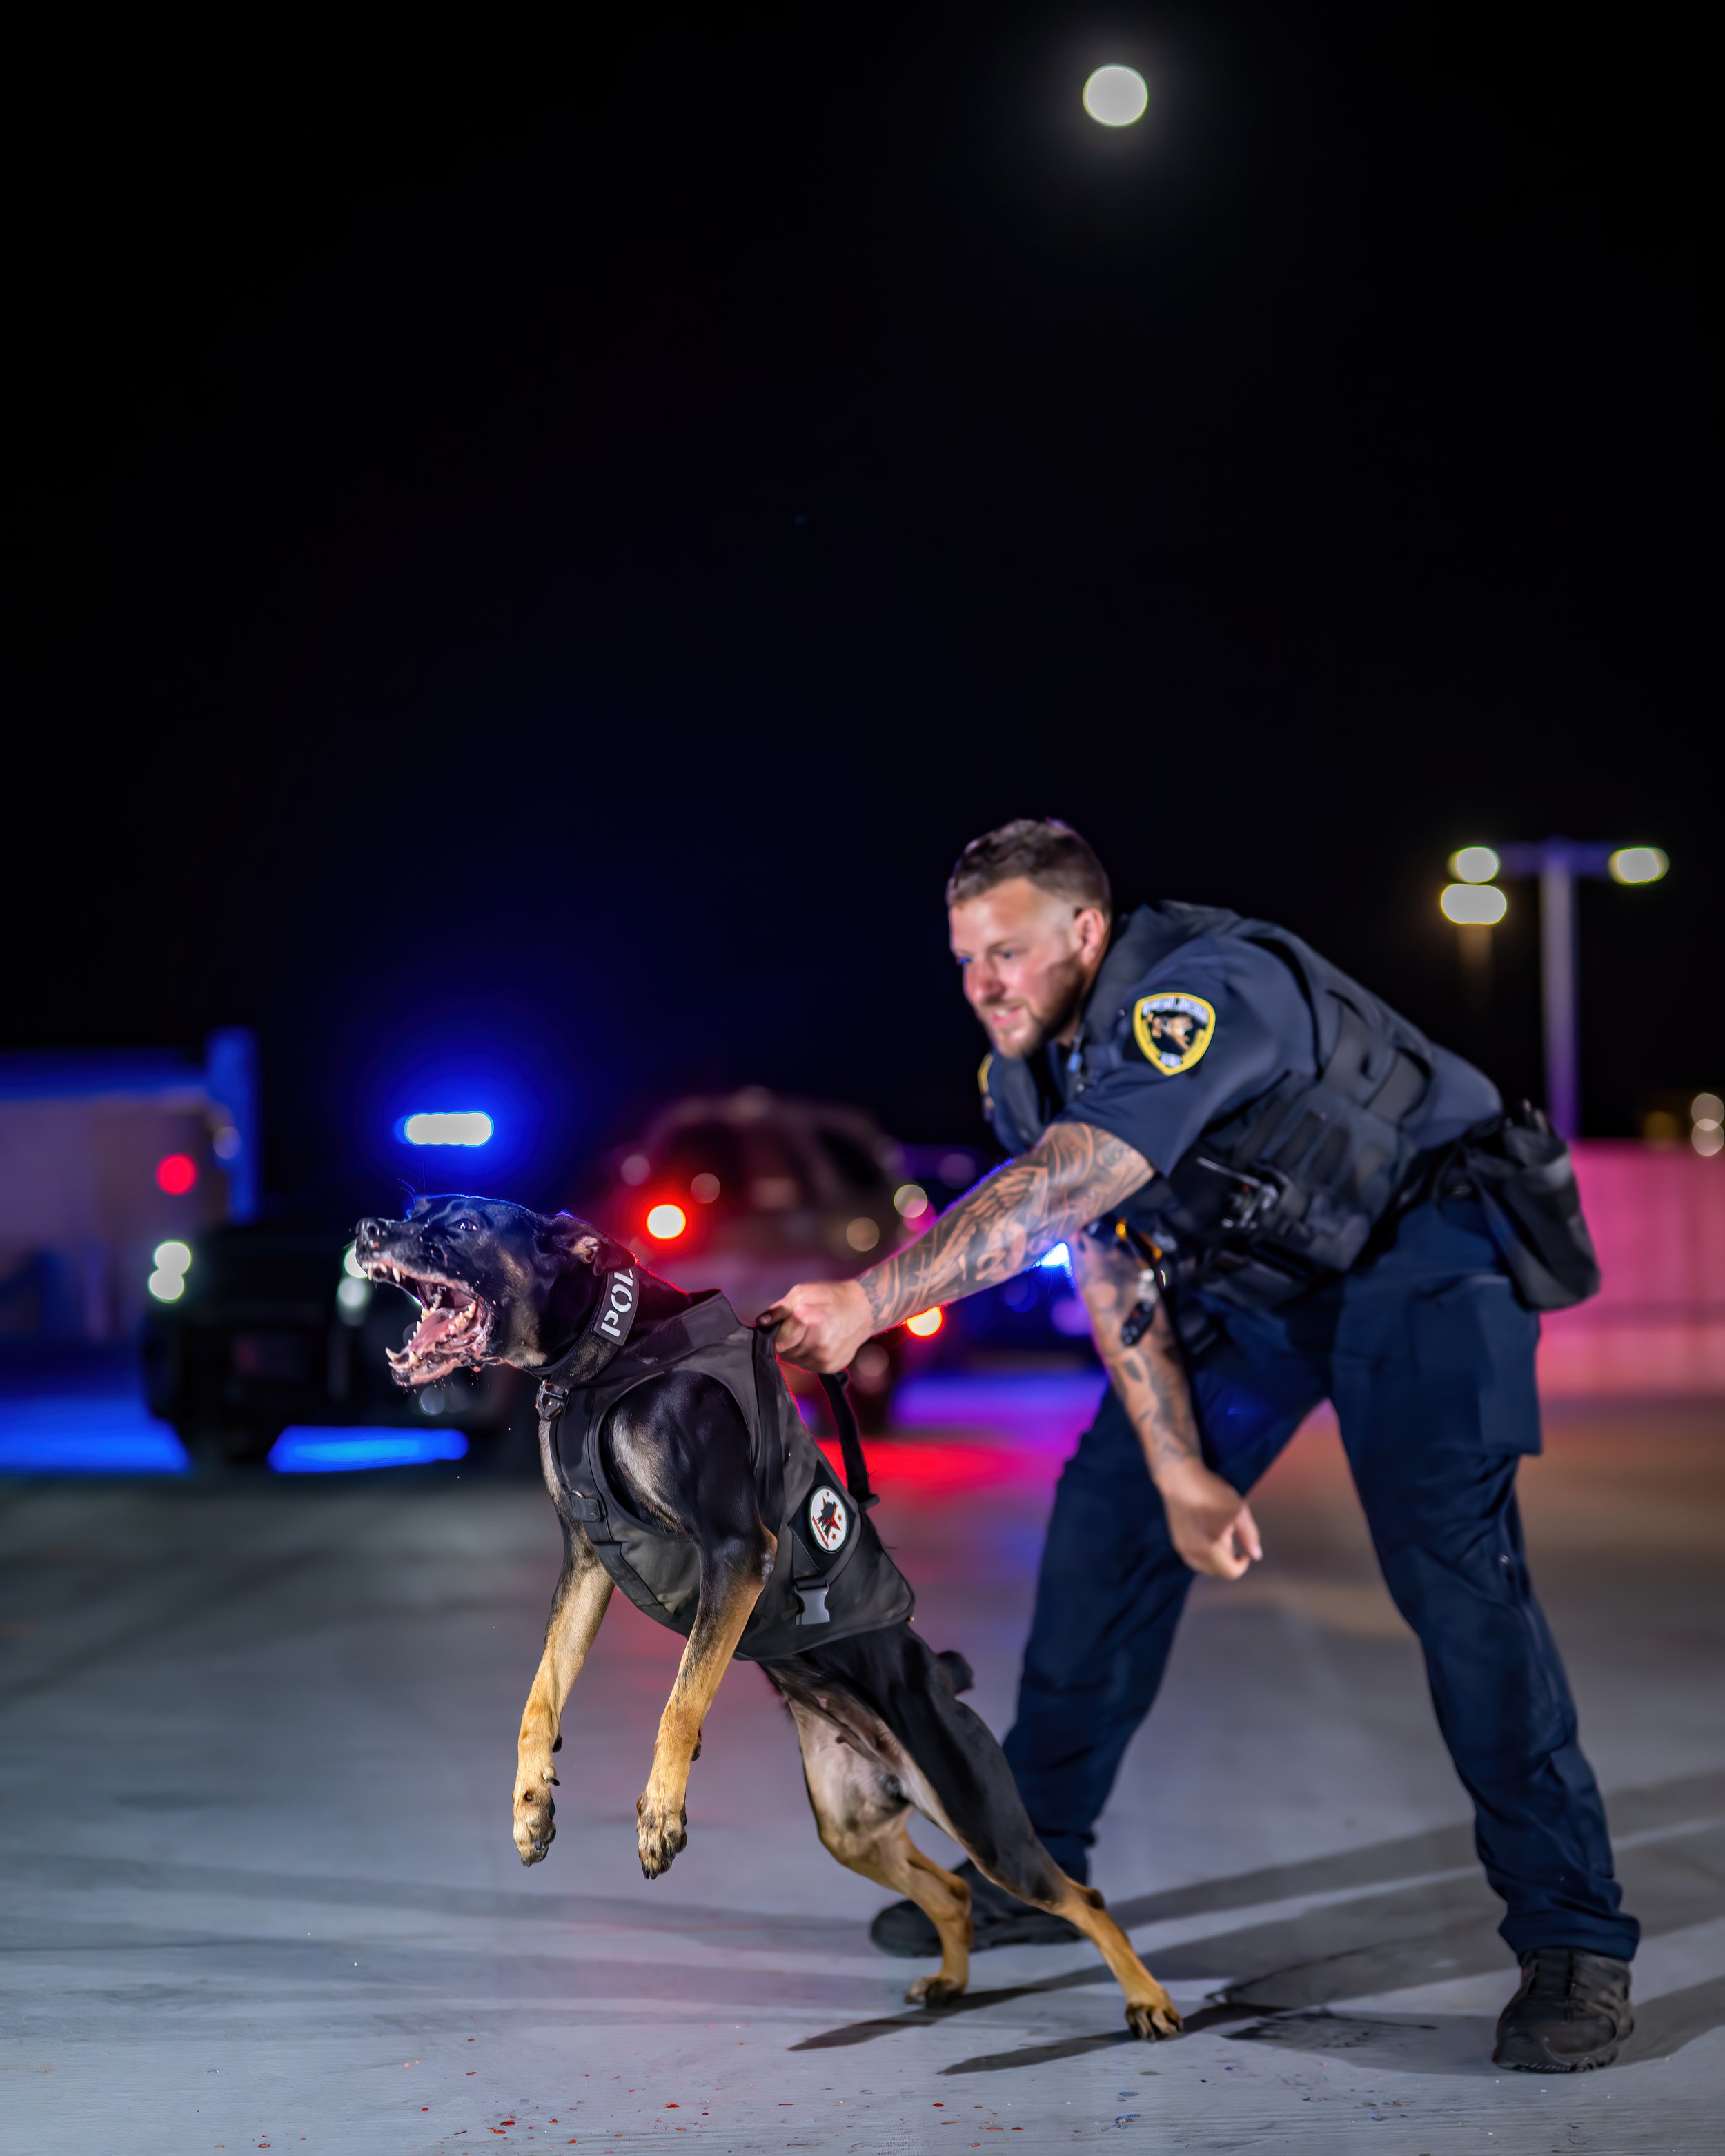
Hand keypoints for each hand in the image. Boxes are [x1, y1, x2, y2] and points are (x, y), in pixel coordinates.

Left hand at [760, 1278, 873, 1372]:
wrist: (864, 1309)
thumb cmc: (831, 1297)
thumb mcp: (802, 1293)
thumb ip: (779, 1310)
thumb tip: (760, 1323)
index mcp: (807, 1320)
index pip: (776, 1343)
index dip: (776, 1335)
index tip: (782, 1328)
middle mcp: (817, 1343)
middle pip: (785, 1353)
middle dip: (787, 1342)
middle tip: (799, 1328)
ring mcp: (826, 1357)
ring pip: (796, 1362)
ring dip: (797, 1351)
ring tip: (810, 1334)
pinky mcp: (832, 1366)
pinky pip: (809, 1366)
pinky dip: (809, 1357)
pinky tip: (819, 1342)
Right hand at [1157, 1460, 1262, 1579]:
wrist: (1180, 1478)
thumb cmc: (1211, 1492)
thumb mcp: (1239, 1511)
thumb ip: (1250, 1535)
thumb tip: (1256, 1555)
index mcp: (1212, 1548)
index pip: (1231, 1572)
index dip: (1242, 1565)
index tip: (1244, 1551)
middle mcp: (1195, 1554)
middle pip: (1217, 1572)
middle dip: (1228, 1562)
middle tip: (1233, 1542)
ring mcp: (1183, 1549)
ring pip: (1204, 1567)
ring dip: (1215, 1561)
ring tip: (1220, 1538)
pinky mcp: (1176, 1542)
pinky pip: (1193, 1559)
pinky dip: (1203, 1555)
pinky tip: (1207, 1535)